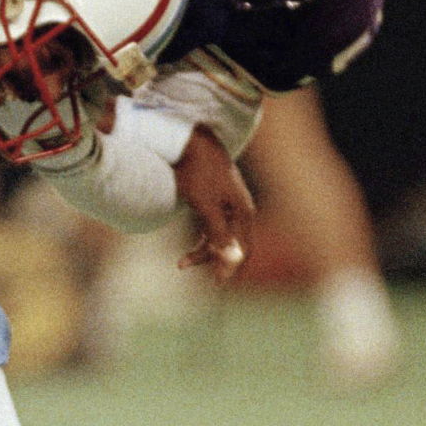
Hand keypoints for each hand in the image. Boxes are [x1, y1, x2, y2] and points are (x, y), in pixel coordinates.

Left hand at [173, 126, 254, 282]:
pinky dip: (201, 239)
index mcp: (243, 212)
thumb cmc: (198, 173)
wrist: (189, 142)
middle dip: (211, 260)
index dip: (230, 267)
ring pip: (218, 238)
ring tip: (181, 263)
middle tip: (185, 266)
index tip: (216, 283)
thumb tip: (229, 260)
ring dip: (202, 251)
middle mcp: (240, 210)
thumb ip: (218, 233)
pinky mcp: (215, 201)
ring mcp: (228, 205)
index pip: (243, 249)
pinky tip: (188, 249)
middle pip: (230, 245)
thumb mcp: (206, 205)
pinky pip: (212, 228)